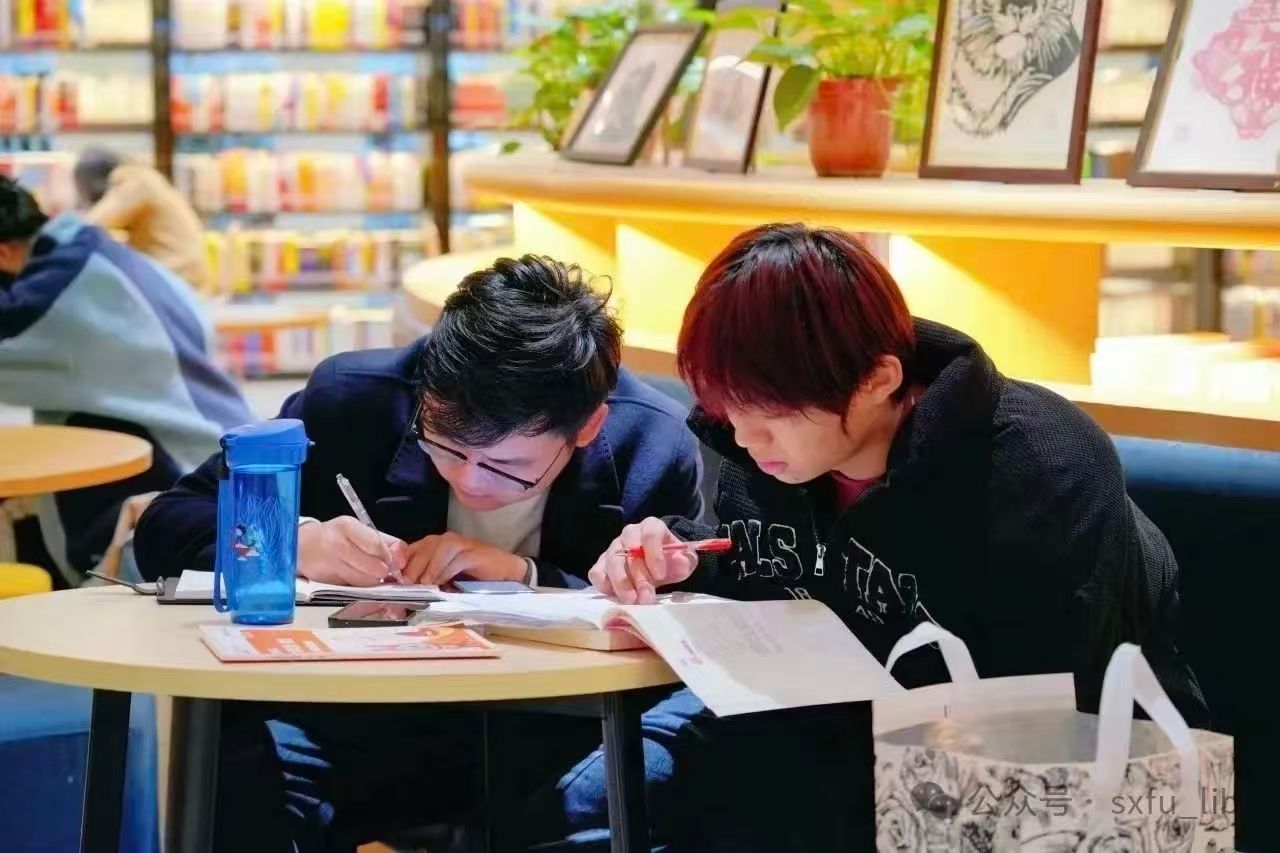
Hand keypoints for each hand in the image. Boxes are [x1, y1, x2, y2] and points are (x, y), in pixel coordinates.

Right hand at [297, 516, 406, 586]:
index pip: (377, 545)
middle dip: (384, 571)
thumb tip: (402, 557)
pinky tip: (358, 577)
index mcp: (348, 527)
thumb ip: (383, 541)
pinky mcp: (327, 582)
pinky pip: (354, 588)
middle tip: (384, 569)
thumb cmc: (335, 536)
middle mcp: (338, 545)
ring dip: (373, 580)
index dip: (390, 557)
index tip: (395, 562)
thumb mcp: (358, 529)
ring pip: (365, 581)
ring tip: (370, 572)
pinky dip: (361, 586)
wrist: (301, 546)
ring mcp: (331, 565)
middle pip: (374, 567)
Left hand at [402, 532, 526, 585]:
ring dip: (429, 569)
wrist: (504, 574)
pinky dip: (446, 571)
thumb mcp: (444, 578)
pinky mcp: (473, 552)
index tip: (394, 580)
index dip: (401, 563)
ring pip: (437, 550)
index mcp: (435, 544)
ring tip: (425, 585)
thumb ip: (427, 578)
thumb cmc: (472, 578)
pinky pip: (455, 559)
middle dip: (412, 568)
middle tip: (408, 586)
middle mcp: (446, 539)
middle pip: (422, 548)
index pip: (411, 549)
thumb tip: (405, 590)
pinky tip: (442, 583)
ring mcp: (460, 544)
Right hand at [587, 517, 696, 604]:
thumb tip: (680, 562)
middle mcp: (629, 534)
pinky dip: (603, 584)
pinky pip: (596, 571)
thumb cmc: (671, 560)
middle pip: (629, 551)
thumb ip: (685, 560)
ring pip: (612, 562)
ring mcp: (613, 548)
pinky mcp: (602, 564)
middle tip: (647, 598)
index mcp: (651, 526)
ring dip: (621, 583)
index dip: (654, 555)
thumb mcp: (684, 560)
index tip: (660, 576)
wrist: (659, 564)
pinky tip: (614, 596)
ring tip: (631, 601)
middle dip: (638, 576)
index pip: (650, 534)